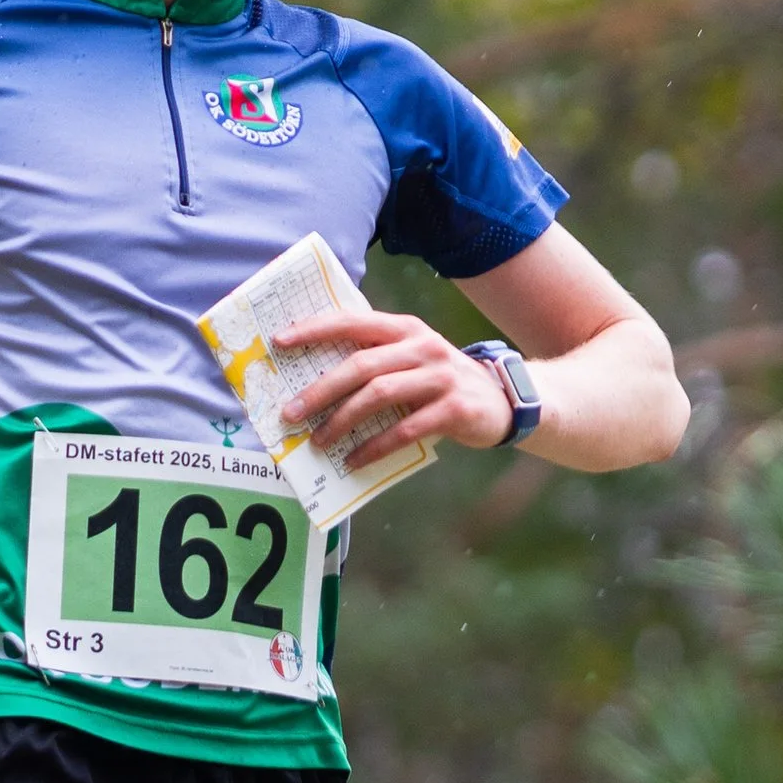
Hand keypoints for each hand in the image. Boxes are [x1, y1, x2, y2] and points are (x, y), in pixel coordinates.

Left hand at [274, 310, 519, 467]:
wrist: (502, 399)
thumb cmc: (440, 380)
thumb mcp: (412, 357)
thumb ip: (375, 359)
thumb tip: (313, 380)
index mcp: (405, 329)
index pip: (353, 321)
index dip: (315, 330)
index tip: (280, 342)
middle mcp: (422, 347)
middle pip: (361, 365)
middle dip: (320, 390)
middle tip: (290, 413)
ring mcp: (440, 377)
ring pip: (379, 395)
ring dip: (342, 420)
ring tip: (318, 441)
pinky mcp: (453, 409)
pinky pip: (405, 430)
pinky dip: (374, 447)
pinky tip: (353, 460)